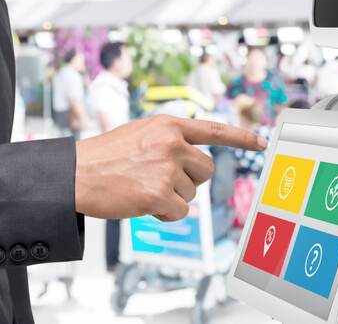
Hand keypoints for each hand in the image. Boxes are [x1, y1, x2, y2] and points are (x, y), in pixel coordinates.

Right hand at [75, 115, 266, 220]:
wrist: (75, 174)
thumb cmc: (105, 156)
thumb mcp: (140, 134)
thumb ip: (169, 140)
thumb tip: (195, 161)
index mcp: (168, 125)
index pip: (213, 129)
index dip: (240, 137)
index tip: (262, 143)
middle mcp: (172, 143)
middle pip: (206, 170)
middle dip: (189, 180)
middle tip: (160, 179)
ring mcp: (166, 168)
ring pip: (192, 194)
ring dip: (173, 197)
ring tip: (142, 187)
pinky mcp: (159, 194)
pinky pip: (179, 212)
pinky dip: (164, 213)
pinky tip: (142, 202)